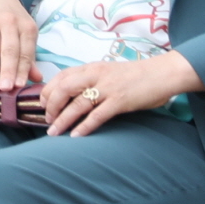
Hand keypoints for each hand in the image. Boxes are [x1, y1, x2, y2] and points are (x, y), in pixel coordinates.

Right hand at [0, 0, 40, 91]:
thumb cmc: (13, 22)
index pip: (25, 52)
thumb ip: (29, 57)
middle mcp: (9, 23)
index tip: (18, 86)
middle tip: (4, 89)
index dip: (21, 70)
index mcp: (27, 27)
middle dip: (6, 71)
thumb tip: (37, 78)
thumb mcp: (26, 35)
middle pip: (8, 50)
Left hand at [38, 52, 200, 136]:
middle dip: (50, 105)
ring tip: (54, 132)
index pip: (61, 77)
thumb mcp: (107, 72)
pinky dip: (84, 126)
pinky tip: (76, 136)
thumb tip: (71, 95)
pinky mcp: (120, 101)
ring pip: (77, 104)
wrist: (163, 74)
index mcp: (91, 67)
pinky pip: (97, 116)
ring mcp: (108, 88)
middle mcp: (96, 75)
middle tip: (46, 119)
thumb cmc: (135, 75)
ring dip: (63, 119)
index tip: (42, 104)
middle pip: (63, 89)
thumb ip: (90, 79)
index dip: (48, 91)